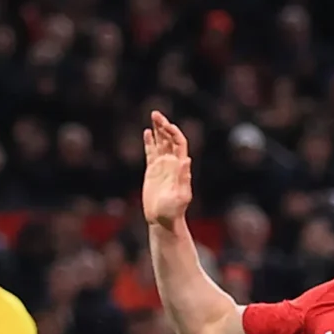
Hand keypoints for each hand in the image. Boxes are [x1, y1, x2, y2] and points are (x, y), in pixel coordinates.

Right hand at [139, 111, 192, 226]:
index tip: (165, 124)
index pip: (178, 143)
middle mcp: (172, 163)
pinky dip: (149, 142)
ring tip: (153, 116)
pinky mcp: (152, 172)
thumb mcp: (180, 196)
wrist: (163, 220)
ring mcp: (162, 166)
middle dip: (163, 125)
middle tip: (155, 113)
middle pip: (169, 139)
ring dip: (157, 130)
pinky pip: (151, 153)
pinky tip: (146, 133)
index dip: (173, 132)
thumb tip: (186, 160)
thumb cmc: (174, 211)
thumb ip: (183, 179)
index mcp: (180, 166)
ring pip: (160, 143)